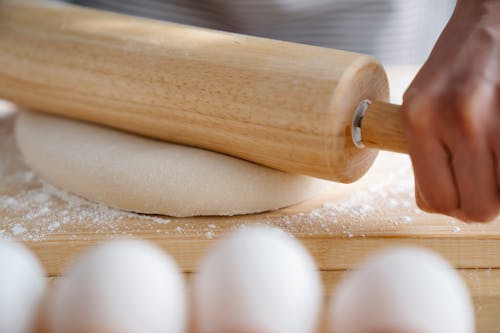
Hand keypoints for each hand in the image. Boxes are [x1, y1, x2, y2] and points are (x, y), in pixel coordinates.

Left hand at [402, 0, 499, 221]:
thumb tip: (441, 203)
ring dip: (499, 186)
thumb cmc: (454, 66)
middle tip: (481, 181)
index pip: (435, 200)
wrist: (490, 18)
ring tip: (491, 158)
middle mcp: (457, 119)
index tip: (459, 193)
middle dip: (480, 203)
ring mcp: (497, 117)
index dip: (450, 206)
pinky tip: (499, 147)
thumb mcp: (420, 108)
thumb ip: (426, 156)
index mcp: (418, 120)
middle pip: (477, 208)